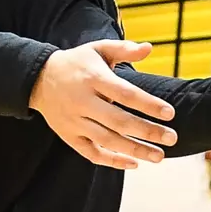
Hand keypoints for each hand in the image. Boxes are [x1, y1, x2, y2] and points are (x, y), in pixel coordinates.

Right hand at [30, 41, 177, 169]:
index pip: (125, 94)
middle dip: (147, 131)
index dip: (148, 104)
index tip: (170, 113)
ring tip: (159, 156)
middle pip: (119, 121)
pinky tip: (134, 163)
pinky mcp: (68, 136)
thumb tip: (149, 48)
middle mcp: (82, 102)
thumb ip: (124, 49)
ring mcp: (74, 122)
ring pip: (107, 140)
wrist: (37, 79)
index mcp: (93, 79)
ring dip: (135, 150)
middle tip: (172, 138)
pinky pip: (91, 153)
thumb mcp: (98, 49)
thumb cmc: (77, 63)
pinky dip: (112, 161)